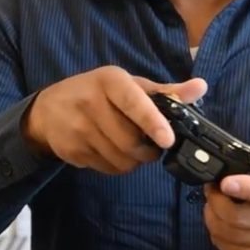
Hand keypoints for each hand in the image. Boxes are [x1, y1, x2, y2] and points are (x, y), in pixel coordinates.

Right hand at [23, 65, 206, 174]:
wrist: (48, 109)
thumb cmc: (97, 93)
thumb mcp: (128, 86)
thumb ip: (165, 92)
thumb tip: (202, 87)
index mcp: (110, 81)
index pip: (134, 103)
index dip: (153, 122)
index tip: (168, 140)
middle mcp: (91, 101)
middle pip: (130, 141)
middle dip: (148, 151)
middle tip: (152, 146)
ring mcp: (78, 128)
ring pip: (120, 159)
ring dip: (134, 161)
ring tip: (131, 148)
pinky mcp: (71, 149)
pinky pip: (107, 168)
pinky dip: (117, 166)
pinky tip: (111, 152)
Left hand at [203, 141, 249, 249]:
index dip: (248, 188)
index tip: (225, 182)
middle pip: (244, 218)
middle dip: (218, 202)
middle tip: (211, 190)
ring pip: (232, 234)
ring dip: (213, 217)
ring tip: (212, 204)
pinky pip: (229, 248)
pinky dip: (217, 234)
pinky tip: (218, 222)